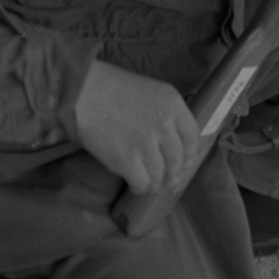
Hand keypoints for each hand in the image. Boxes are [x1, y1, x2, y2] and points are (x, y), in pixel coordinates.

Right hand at [74, 59, 200, 194]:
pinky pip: (142, 184)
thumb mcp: (153, 92)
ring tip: (149, 183)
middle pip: (178, 160)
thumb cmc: (116, 89)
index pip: (193, 136)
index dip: (190, 154)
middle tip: (166, 179)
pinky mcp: (126, 160)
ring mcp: (146, 143)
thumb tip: (175, 143)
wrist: (85, 92)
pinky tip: (136, 185)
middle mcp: (164, 124)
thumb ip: (167, 114)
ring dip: (156, 184)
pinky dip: (141, 189)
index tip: (184, 162)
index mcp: (173, 104)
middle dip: (173, 174)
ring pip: (161, 176)